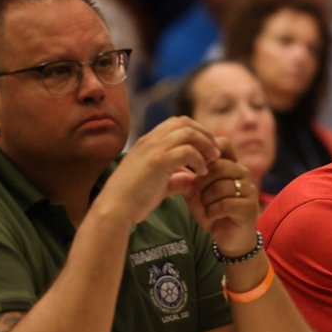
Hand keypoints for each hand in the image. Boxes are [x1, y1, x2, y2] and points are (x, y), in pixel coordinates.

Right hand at [95, 116, 220, 224]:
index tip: (208, 148)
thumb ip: (175, 179)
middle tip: (216, 152)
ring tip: (213, 160)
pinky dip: (199, 160)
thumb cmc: (134, 201)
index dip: (196, 131)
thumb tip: (191, 179)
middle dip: (205, 134)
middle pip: (184, 122)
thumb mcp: (158, 185)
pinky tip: (201, 173)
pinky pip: (186, 151)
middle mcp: (149, 140)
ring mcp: (152, 149)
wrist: (115, 210)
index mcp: (148, 142)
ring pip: (188, 132)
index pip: (177, 123)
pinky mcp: (157, 161)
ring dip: (205, 144)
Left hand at [187, 138, 260, 254]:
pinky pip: (225, 203)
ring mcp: (249, 190)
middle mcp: (244, 174)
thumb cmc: (214, 213)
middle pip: (218, 166)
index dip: (207, 153)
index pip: (224, 144)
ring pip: (220, 186)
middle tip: (200, 197)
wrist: (230, 239)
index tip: (197, 170)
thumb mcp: (198, 194)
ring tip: (207, 209)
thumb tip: (177, 165)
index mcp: (232, 166)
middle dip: (202, 183)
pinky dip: (213, 212)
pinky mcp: (250, 206)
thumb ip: (190, 179)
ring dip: (207, 201)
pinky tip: (212, 217)